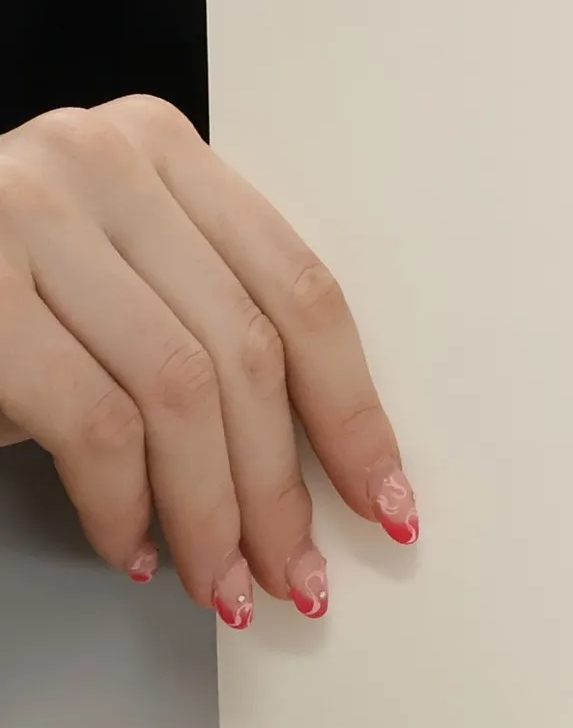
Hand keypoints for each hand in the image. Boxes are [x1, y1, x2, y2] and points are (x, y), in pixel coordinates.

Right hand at [0, 97, 416, 625]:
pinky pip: (95, 424)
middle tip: (296, 573)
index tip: (381, 496)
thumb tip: (312, 463)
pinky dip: (124, 506)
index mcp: (160, 146)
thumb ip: (202, 319)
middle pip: (248, 347)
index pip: (300, 289)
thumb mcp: (112, 285)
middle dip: (283, 486)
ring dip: (214, 515)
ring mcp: (24, 213)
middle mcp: (99, 160)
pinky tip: (132, 547)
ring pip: (182, 392)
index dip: (353, 409)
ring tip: (222, 582)